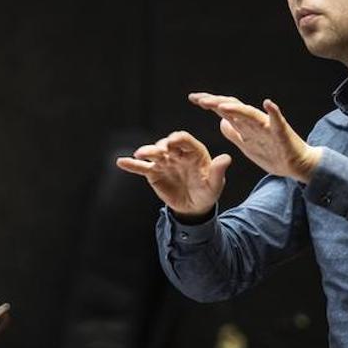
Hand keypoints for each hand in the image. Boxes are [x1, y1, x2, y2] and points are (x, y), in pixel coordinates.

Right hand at [115, 130, 230, 217]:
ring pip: (153, 154)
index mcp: (194, 151)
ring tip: (140, 154)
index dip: (178, 139)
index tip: (172, 142)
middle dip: (161, 146)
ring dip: (146, 152)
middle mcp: (177, 153)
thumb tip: (227, 158)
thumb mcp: (215, 184)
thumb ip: (219, 171)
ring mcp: (164, 162)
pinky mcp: (154, 173)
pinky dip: (131, 165)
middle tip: (159, 150)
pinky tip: (121, 162)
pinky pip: (141, 168)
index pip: (184, 140)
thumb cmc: (207, 192)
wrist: (195, 207)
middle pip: (166, 144)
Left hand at [188, 92, 320, 181]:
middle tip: (200, 99)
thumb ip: (234, 134)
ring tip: (222, 105)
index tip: (193, 98)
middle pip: (233, 108)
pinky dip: (273, 112)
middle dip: (217, 103)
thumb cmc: (273, 154)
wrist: (296, 165)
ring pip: (250, 114)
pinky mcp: (281, 134)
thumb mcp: (247, 146)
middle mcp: (255, 122)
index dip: (210, 103)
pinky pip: (277, 121)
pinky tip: (268, 104)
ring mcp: (268, 126)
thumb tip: (221, 122)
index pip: (225, 110)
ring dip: (236, 108)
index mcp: (245, 126)